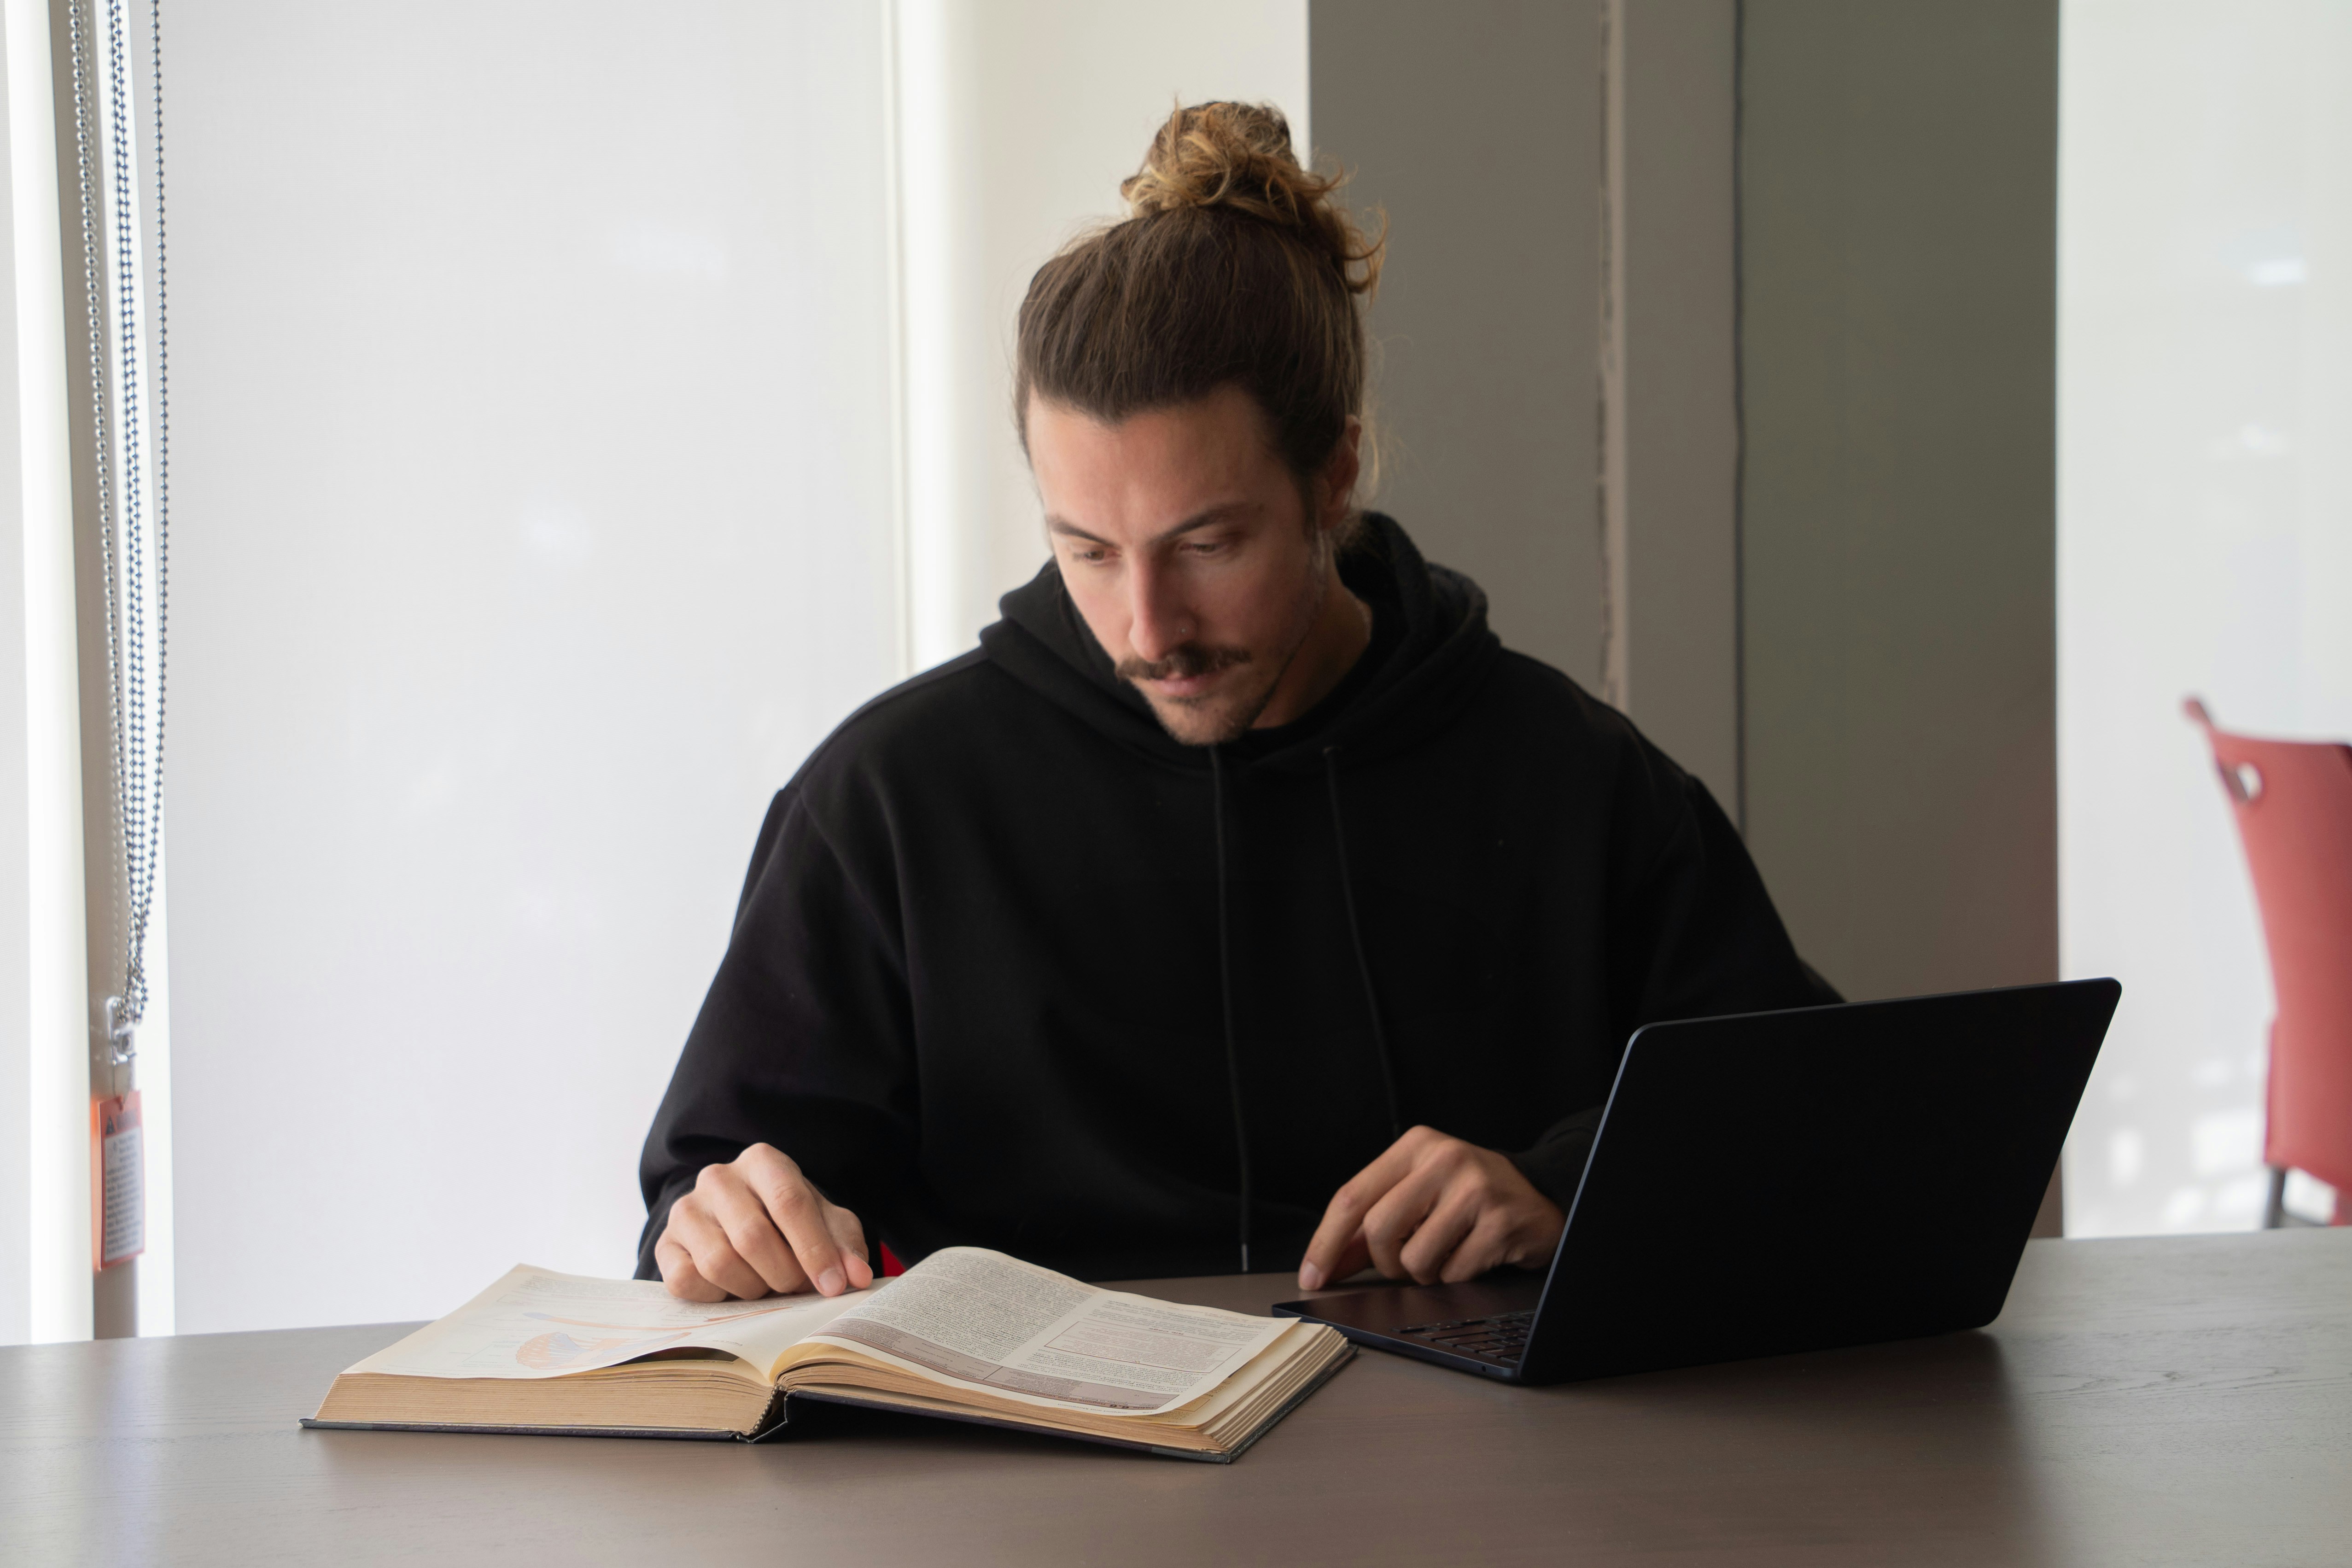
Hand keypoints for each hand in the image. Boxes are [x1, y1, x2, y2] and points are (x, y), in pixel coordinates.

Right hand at [655, 1143, 874, 1301]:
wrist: (740, 1225)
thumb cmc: (790, 1223)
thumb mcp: (827, 1225)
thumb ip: (845, 1247)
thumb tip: (856, 1278)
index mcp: (763, 1161)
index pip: (790, 1203)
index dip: (815, 1250)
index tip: (834, 1286)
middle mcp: (718, 1177)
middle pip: (753, 1237)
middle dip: (784, 1274)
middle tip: (796, 1286)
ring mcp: (685, 1210)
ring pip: (719, 1263)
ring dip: (752, 1288)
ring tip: (765, 1284)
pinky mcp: (664, 1244)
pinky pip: (686, 1281)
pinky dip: (716, 1296)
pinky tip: (732, 1288)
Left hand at [1298, 1125, 1564, 1289]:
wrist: (1538, 1199)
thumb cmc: (1467, 1200)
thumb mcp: (1416, 1198)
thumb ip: (1366, 1230)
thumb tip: (1323, 1267)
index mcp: (1415, 1146)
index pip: (1352, 1196)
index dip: (1326, 1243)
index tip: (1311, 1277)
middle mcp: (1444, 1158)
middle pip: (1378, 1229)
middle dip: (1385, 1262)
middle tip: (1405, 1263)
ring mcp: (1475, 1187)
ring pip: (1414, 1258)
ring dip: (1423, 1273)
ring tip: (1445, 1253)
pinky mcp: (1500, 1220)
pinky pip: (1453, 1273)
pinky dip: (1455, 1277)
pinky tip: (1473, 1256)